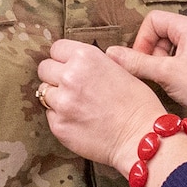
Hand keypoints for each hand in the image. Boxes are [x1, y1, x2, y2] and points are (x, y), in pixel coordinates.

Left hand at [38, 40, 164, 172]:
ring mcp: (61, 102)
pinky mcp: (58, 125)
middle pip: (44, 68)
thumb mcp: (121, 69)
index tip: (69, 65)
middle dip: (55, 76)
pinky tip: (79, 120)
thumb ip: (95, 63)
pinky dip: (61, 116)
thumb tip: (79, 62)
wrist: (142, 138)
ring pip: (44, 92)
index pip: (56, 48)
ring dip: (57, 97)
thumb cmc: (139, 104)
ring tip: (77, 105)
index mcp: (86, 57)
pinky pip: (50, 115)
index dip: (63, 58)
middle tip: (71, 87)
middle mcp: (70, 76)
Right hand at [106, 11, 186, 139]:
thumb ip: (136, 62)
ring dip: (163, 63)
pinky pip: (186, 59)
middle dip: (151, 52)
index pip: (154, 20)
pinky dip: (176, 70)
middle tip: (150, 74)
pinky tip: (177, 87)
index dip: (142, 40)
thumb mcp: (165, 74)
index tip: (139, 62)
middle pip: (163, 33)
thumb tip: (112, 53)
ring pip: (174, 47)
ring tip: (164, 82)